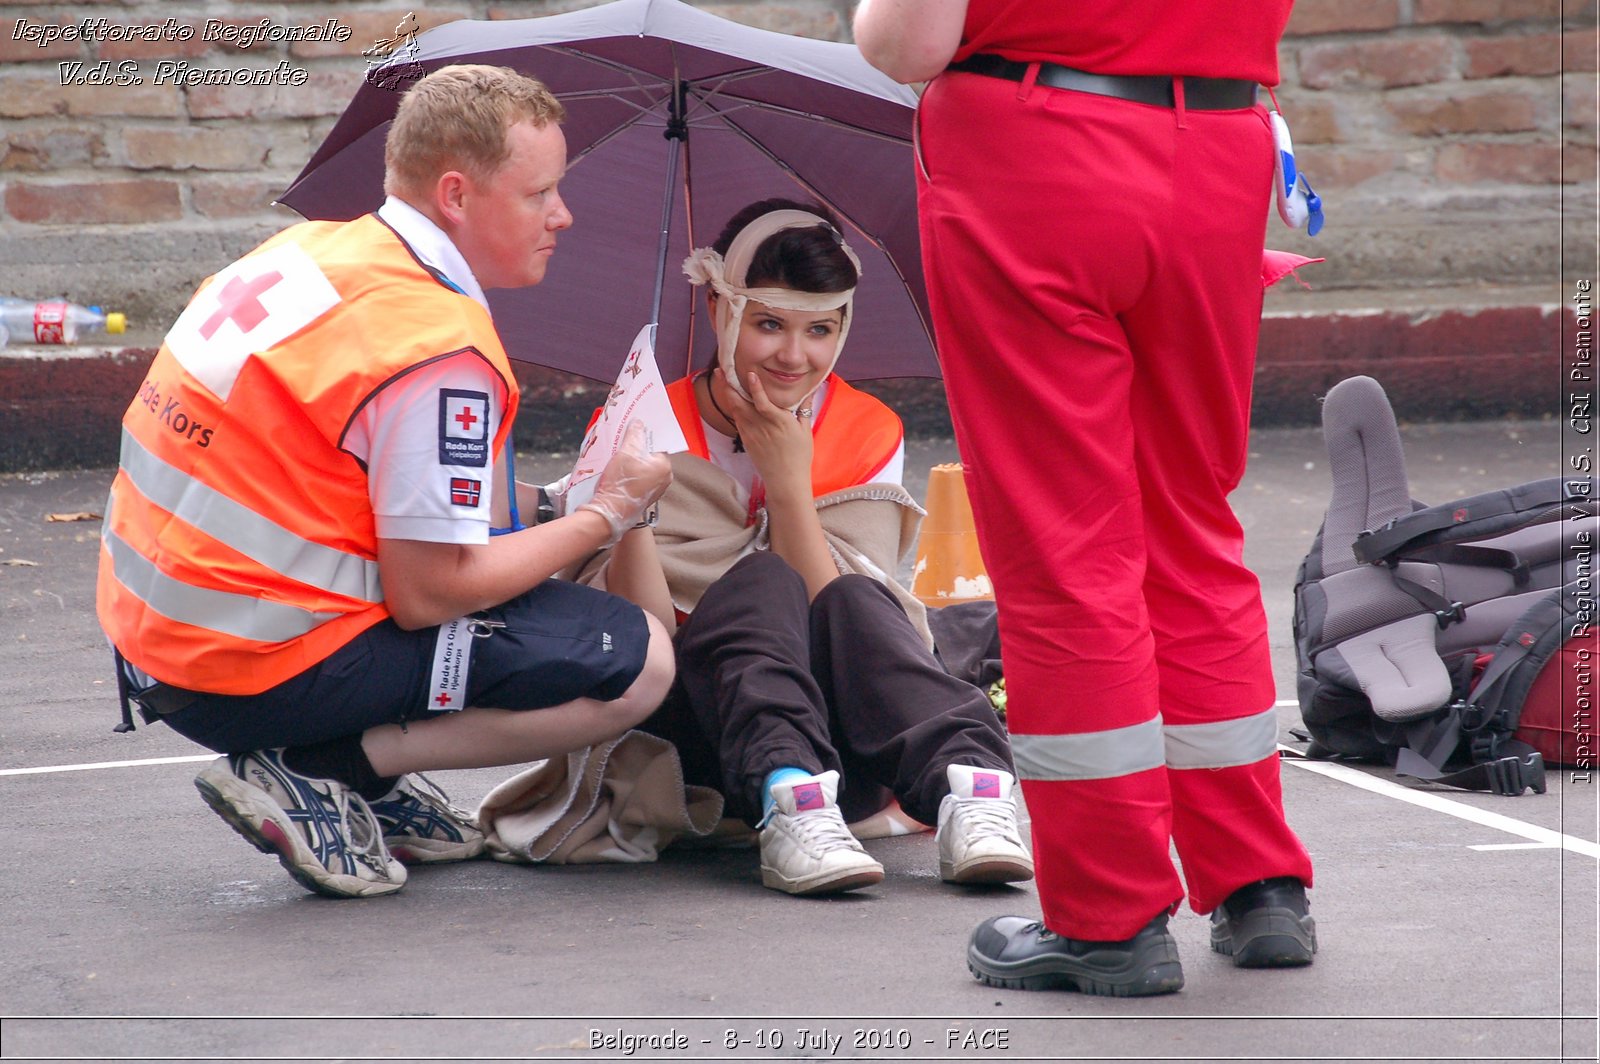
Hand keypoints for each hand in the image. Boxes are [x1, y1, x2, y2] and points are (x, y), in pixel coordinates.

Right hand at [578, 419, 671, 542]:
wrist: (610, 513)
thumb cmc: (621, 483)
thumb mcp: (627, 451)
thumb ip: (635, 434)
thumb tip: (639, 423)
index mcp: (665, 467)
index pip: (657, 445)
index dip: (644, 437)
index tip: (632, 431)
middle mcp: (664, 479)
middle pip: (650, 456)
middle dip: (636, 449)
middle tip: (622, 442)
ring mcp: (656, 490)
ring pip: (643, 468)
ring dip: (632, 461)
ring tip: (617, 456)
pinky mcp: (645, 498)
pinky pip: (639, 479)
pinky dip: (630, 473)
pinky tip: (618, 471)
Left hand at [716, 367, 813, 500]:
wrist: (785, 480)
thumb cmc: (799, 456)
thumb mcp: (806, 431)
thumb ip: (805, 408)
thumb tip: (810, 390)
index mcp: (779, 422)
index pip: (763, 403)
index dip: (755, 388)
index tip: (750, 374)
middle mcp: (762, 427)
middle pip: (740, 403)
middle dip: (729, 385)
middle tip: (721, 369)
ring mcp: (751, 434)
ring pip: (735, 410)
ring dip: (727, 393)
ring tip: (721, 377)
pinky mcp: (746, 440)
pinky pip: (737, 419)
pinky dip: (733, 406)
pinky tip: (730, 396)